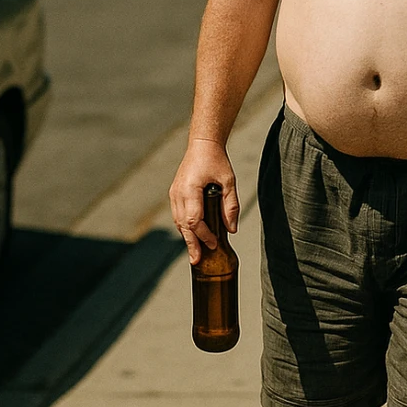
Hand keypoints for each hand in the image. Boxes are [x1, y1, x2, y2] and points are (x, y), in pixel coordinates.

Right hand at [169, 139, 239, 263]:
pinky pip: (178, 215)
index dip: (203, 234)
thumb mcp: (229, 181)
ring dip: (187, 237)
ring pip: (178, 221)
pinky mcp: (175, 194)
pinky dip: (185, 227)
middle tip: (196, 261)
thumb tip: (231, 229)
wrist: (202, 145)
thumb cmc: (216, 161)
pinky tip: (193, 236)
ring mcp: (174, 193)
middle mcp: (178, 193)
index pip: (193, 219)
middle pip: (182, 225)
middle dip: (190, 244)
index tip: (214, 243)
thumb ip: (230, 205)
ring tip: (195, 253)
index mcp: (190, 189)